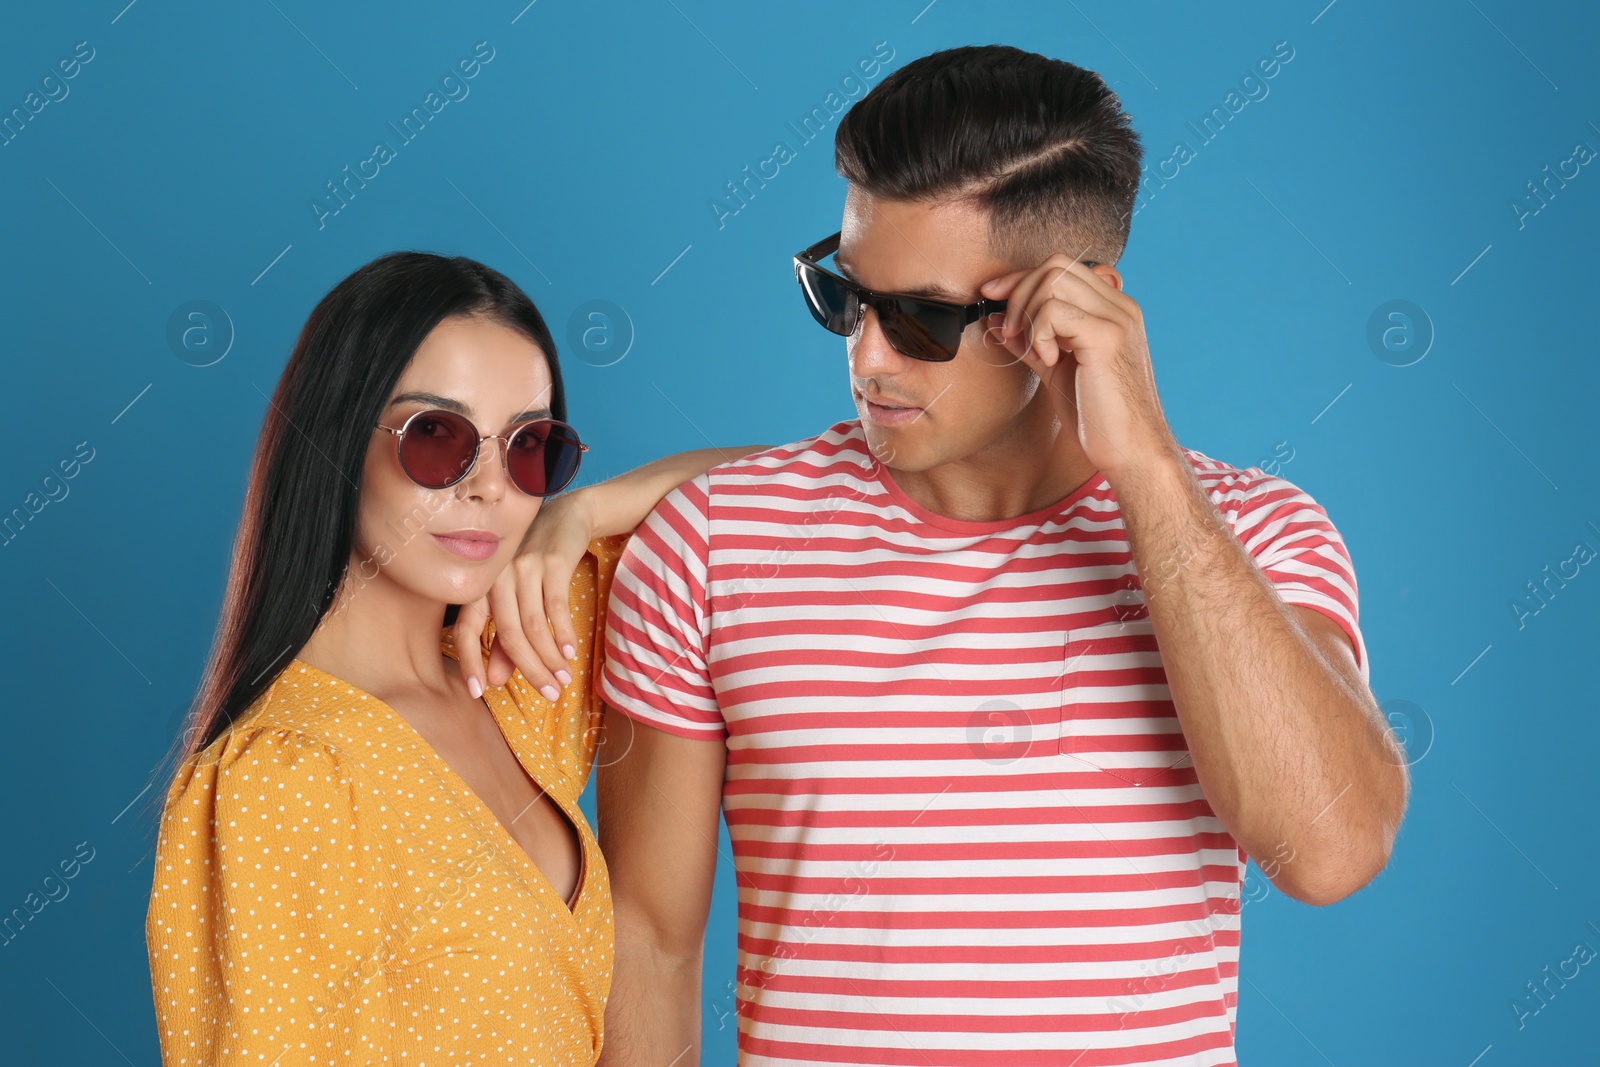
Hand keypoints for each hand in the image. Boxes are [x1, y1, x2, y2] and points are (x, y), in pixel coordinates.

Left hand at [451, 489, 594, 699]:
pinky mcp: (552, 561)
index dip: (469, 661)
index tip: (477, 692)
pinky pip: (556, 606)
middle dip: (529, 670)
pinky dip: (564, 633)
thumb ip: (504, 641)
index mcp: (481, 586)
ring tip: (563, 679)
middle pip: (508, 634)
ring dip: (550, 658)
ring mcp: (523, 567)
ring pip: (533, 625)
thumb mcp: (518, 598)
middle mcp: (496, 576)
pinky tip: (570, 652)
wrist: (567, 516)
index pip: (466, 628)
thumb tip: (495, 681)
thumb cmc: (537, 562)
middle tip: (548, 694)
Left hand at [979, 256, 1179, 482]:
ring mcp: (1117, 318)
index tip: (991, 295)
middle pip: (1055, 265)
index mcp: (1112, 309)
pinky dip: (1039, 333)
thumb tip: (997, 319)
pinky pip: (1054, 310)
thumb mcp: (1056, 370)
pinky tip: (1049, 361)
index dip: (1021, 278)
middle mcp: (1119, 306)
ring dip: (1027, 314)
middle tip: (1011, 332)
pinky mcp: (1107, 337)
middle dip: (1018, 292)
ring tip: (1035, 352)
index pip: (1061, 267)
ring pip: (1053, 279)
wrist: (1130, 450)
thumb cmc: (1097, 416)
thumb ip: (1031, 341)